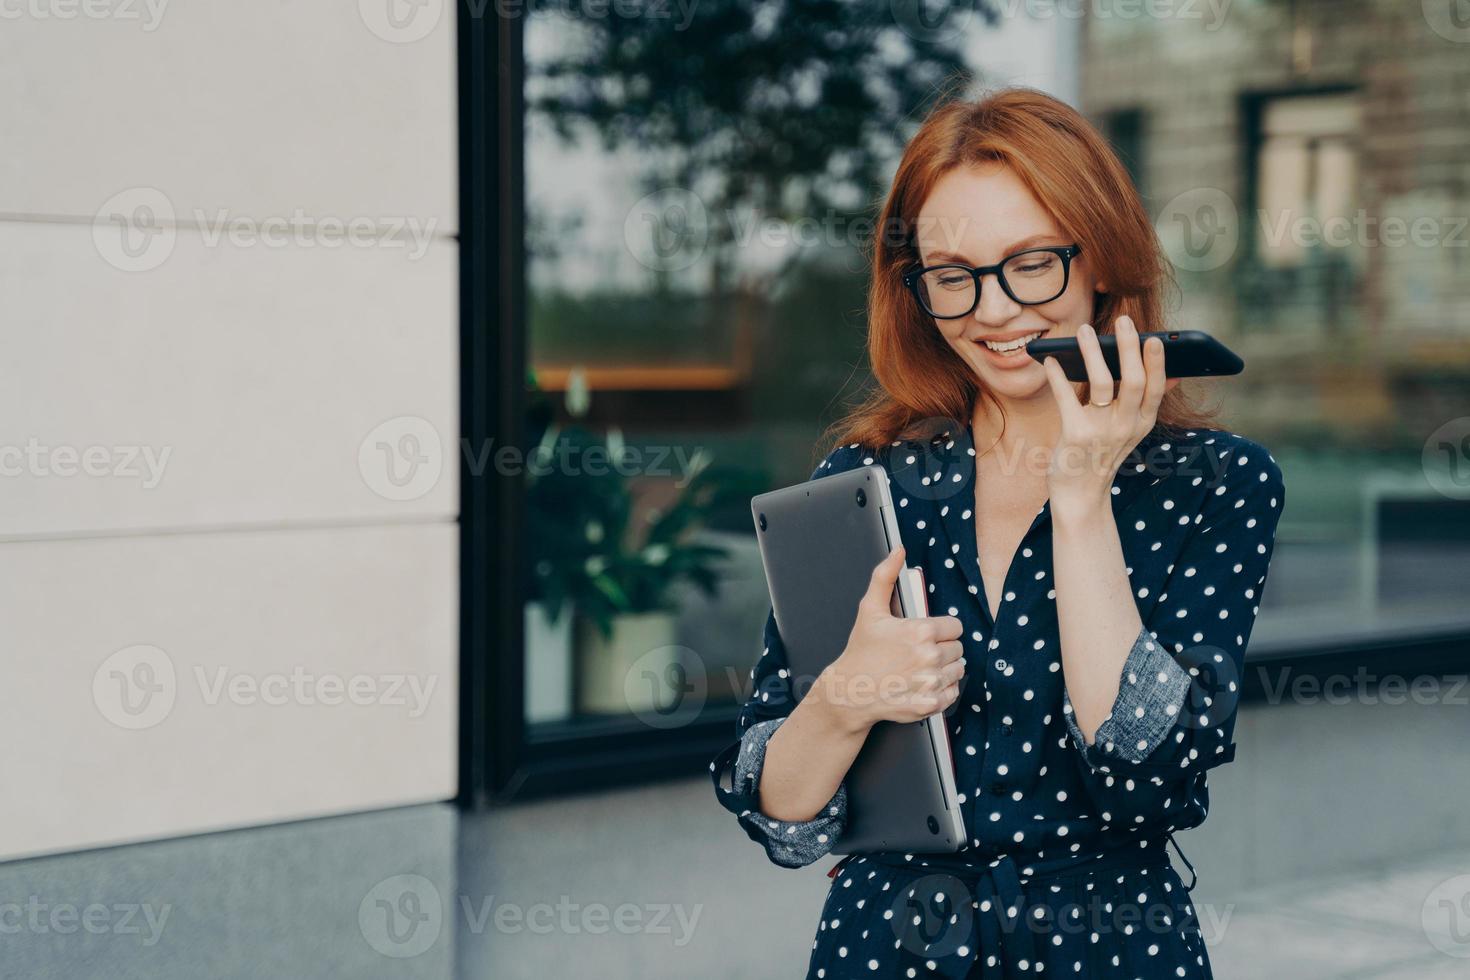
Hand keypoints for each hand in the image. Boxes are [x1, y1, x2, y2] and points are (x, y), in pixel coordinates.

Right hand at [815, 546, 965, 732]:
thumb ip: (885, 577)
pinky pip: (953, 692)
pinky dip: (942, 690)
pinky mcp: (932, 703)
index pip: (955, 626)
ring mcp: (931, 682)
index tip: (927, 635)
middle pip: (958, 648)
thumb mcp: (870, 610)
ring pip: (958, 670)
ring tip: (921, 668)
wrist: (850, 692)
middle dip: (942, 649)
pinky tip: (923, 684)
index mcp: (920, 631)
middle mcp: (929, 657)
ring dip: (944, 669)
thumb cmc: (861, 651)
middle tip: (919, 652)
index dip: (941, 630)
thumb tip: (898, 552)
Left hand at [1041, 315, 1178, 505]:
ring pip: (1102, 384)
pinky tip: (1050, 361)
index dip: (1158, 363)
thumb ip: (1146, 404)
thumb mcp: (1131, 431)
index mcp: (1142, 422)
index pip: (1155, 389)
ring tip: (1085, 331)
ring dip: (1093, 354)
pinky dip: (1058, 377)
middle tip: (1123, 321)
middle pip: (1133, 381)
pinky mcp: (1075, 435)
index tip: (1157, 338)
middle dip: (1129, 348)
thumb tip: (1174, 374)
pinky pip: (1066, 399)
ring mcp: (1101, 431)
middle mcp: (1126, 426)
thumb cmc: (1102, 454)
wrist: (1080, 495)